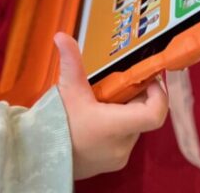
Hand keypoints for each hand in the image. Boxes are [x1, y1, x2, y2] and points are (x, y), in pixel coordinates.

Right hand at [54, 33, 167, 179]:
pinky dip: (119, 125)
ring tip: (105, 98)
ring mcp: (119, 157)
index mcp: (115, 126)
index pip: (155, 114)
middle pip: (144, 116)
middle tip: (119, 82)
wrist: (40, 158)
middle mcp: (122, 145)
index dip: (158, 94)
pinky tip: (99, 116)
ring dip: (127, 111)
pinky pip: (126, 139)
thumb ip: (71, 62)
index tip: (147, 79)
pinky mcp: (114, 163)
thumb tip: (62, 35)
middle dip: (136, 97)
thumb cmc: (56, 124)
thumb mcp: (66, 90)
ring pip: (135, 127)